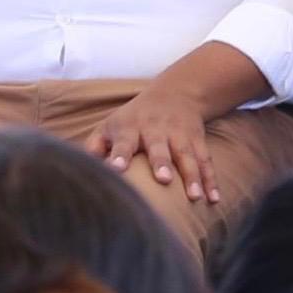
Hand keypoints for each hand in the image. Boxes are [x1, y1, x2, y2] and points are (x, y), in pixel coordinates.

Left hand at [89, 81, 220, 204]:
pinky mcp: (197, 140)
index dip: (119, 155)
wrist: (176, 93)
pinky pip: (206, 161)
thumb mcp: (110, 125)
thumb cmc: (133, 118)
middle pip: (160, 147)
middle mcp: (156, 130)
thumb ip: (94, 147)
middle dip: (162, 162)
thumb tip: (77, 170)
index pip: (123, 142)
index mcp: (130, 128)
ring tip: (195, 197)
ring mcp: (179, 135)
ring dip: (192, 176)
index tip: (115, 169)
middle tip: (164, 179)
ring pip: (188, 156)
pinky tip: (214, 199)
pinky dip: (211, 180)